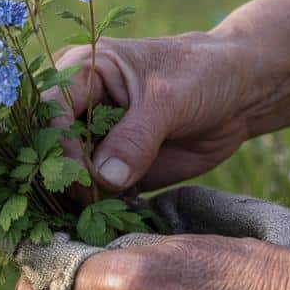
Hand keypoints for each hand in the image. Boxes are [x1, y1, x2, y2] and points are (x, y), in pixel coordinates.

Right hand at [47, 0, 289, 194]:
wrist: (240, 94)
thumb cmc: (203, 75)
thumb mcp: (170, 99)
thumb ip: (135, 137)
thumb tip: (103, 178)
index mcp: (81, 72)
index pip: (49, 109)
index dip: (57, 142)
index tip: (82, 171)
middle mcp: (78, 107)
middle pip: (49, 146)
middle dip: (62, 176)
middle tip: (89, 198)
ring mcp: (93, 140)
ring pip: (68, 175)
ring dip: (80, 198)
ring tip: (102, 212)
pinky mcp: (112, 169)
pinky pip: (94, 194)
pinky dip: (100, 209)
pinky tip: (113, 217)